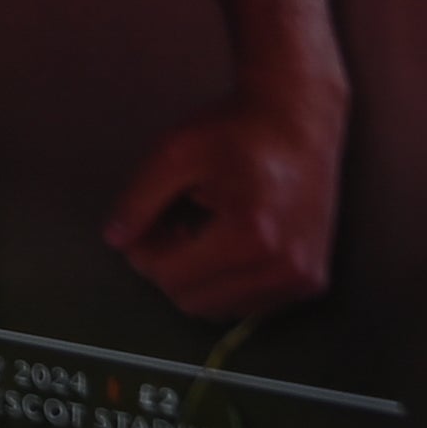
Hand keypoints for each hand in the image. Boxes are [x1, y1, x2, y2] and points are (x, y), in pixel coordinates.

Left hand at [103, 94, 340, 318]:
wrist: (299, 117)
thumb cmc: (236, 129)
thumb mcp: (175, 152)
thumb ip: (139, 200)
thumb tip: (115, 241)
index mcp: (250, 235)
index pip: (172, 278)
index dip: (145, 255)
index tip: (144, 226)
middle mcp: (283, 267)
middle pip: (195, 303)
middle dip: (171, 269)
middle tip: (171, 227)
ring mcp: (302, 278)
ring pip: (222, 310)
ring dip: (200, 279)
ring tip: (201, 234)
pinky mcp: (312, 280)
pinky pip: (252, 305)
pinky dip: (229, 283)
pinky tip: (228, 243)